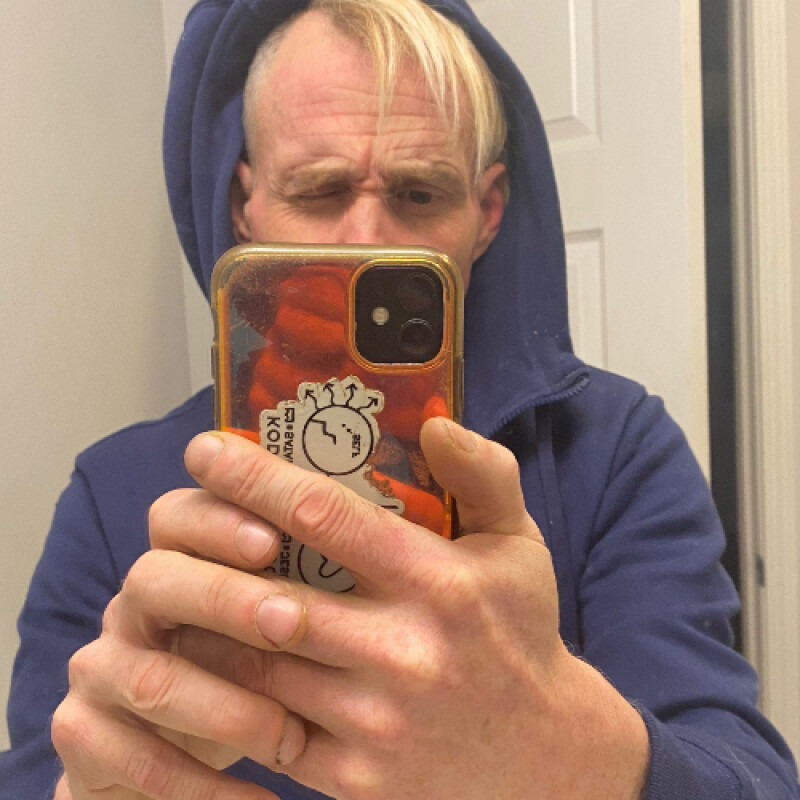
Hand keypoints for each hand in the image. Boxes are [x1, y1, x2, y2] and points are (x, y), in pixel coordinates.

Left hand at [52, 419, 648, 798]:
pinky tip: (202, 655)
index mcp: (440, 583)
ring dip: (203, 619)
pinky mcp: (353, 779)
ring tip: (171, 579)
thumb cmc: (521, 633)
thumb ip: (485, 474)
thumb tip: (433, 423)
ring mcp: (374, 723)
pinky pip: (262, 727)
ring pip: (255, 664)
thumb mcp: (520, 545)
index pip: (327, 516)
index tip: (205, 451)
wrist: (541, 761)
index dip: (255, 477)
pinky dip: (222, 688)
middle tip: (168, 514)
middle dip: (206, 548)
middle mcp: (404, 652)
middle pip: (271, 593)